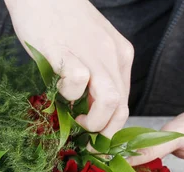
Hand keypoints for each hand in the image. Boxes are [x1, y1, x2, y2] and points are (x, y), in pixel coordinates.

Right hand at [4, 0, 133, 137]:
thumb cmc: (62, 21)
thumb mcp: (91, 46)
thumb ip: (96, 74)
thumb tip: (90, 110)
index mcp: (120, 55)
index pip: (125, 102)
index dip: (111, 127)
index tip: (96, 139)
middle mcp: (112, 55)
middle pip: (121, 107)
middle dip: (104, 132)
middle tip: (86, 137)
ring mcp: (91, 52)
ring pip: (109, 101)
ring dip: (92, 121)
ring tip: (75, 119)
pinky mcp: (66, 51)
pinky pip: (77, 82)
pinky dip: (67, 93)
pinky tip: (58, 87)